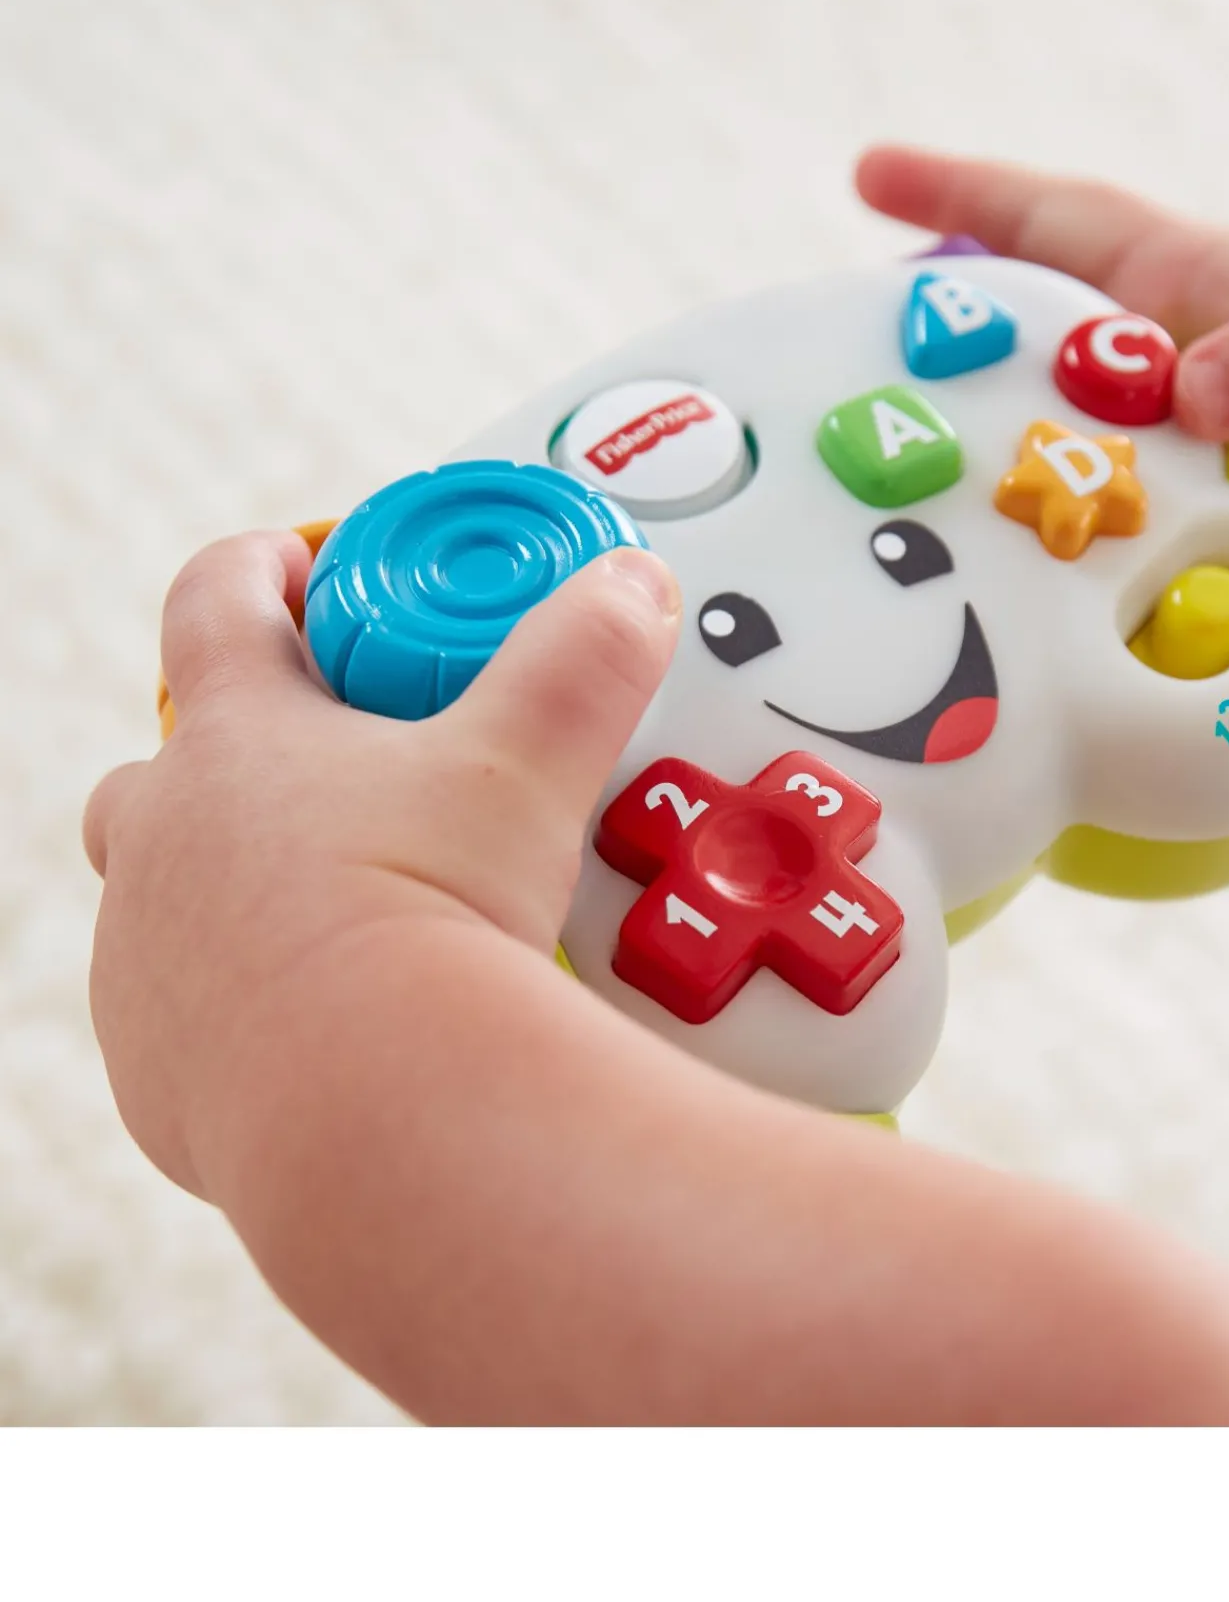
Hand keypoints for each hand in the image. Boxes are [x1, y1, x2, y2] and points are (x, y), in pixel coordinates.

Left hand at [82, 529, 680, 1199]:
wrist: (377, 1112)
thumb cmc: (425, 921)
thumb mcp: (528, 764)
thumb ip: (583, 658)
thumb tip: (628, 587)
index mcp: (236, 742)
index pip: (215, 603)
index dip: (265, 567)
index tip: (307, 567)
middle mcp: (165, 843)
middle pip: (168, 758)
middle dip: (245, 749)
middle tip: (348, 769)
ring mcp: (148, 959)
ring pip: (169, 891)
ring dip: (243, 882)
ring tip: (357, 905)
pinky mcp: (160, 1069)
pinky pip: (189, 1013)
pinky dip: (250, 1002)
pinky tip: (339, 1019)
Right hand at [857, 144, 1228, 556]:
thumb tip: (1193, 387)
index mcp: (1190, 292)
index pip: (1056, 227)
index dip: (960, 196)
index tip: (868, 175)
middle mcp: (1156, 374)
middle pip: (1011, 354)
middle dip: (920, 363)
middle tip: (832, 396)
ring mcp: (1164, 465)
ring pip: (1036, 458)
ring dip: (966, 479)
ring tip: (885, 519)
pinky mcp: (1183, 549)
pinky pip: (1088, 550)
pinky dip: (1039, 571)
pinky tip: (1001, 616)